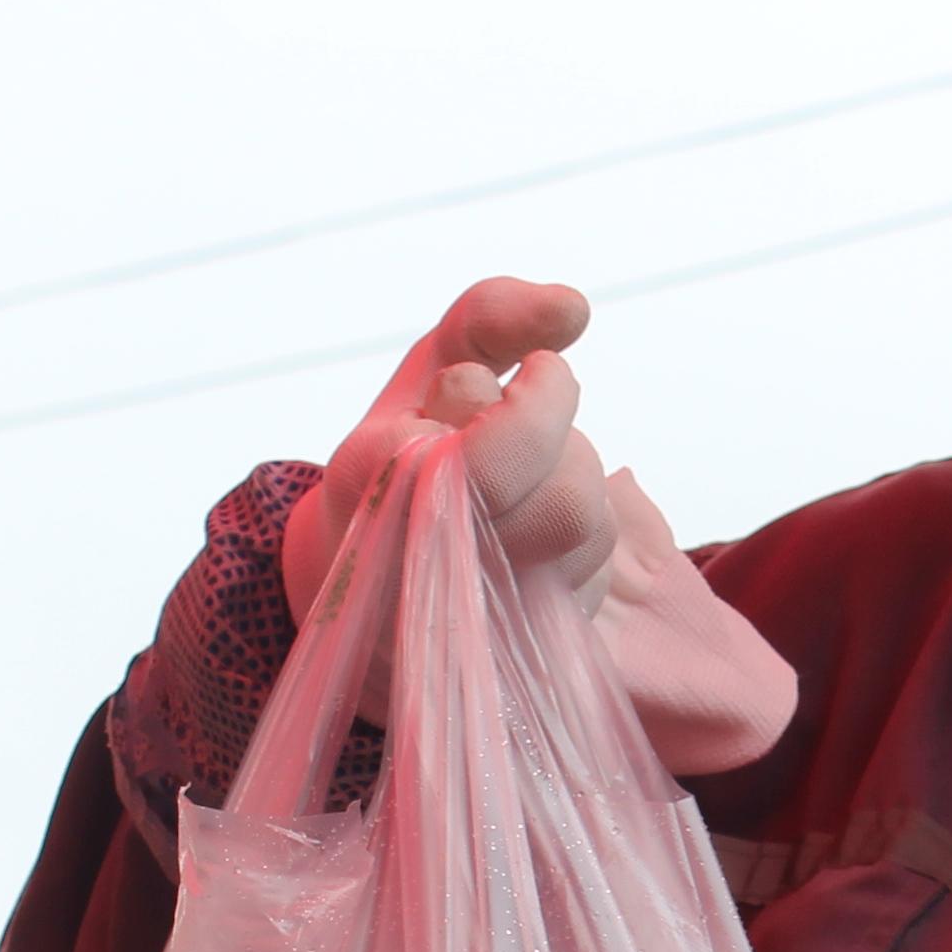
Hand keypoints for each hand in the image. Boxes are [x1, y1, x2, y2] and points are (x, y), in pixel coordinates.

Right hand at [282, 278, 795, 776]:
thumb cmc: (399, 450)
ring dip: (575, 484)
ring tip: (522, 479)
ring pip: (587, 536)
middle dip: (567, 446)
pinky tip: (532, 528)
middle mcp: (422, 559)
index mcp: (380, 479)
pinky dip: (580, 537)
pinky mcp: (514, 645)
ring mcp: (471, 617)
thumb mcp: (424, 368)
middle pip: (568, 503)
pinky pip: (591, 578)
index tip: (541, 369)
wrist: (359, 573)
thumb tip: (575, 306)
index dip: (542, 404)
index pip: (499, 457)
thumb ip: (489, 318)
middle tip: (529, 424)